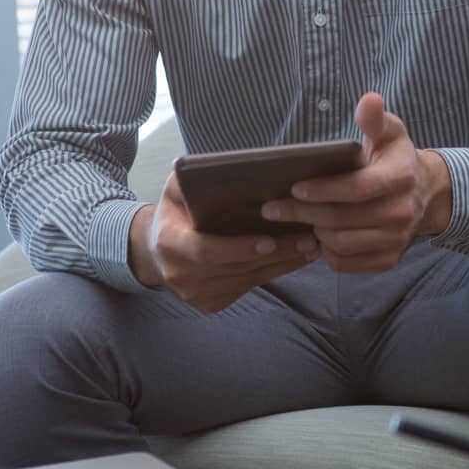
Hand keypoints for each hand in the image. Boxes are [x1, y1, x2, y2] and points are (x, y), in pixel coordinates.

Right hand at [127, 173, 320, 311]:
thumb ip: (192, 176)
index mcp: (170, 243)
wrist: (157, 250)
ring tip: (311, 245)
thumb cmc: (175, 210)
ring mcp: (194, 294)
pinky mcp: (210, 303)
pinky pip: (247, 288)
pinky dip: (273, 273)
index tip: (269, 241)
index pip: (206, 251)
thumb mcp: (176, 187)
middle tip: (308, 238)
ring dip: (282, 264)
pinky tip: (295, 258)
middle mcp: (180, 275)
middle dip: (275, 255)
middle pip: (235, 268)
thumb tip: (220, 165)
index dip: (238, 248)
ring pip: (247, 280)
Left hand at [259, 93, 452, 272]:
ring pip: (341, 244)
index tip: (294, 187)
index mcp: (400, 177)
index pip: (355, 189)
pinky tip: (318, 235)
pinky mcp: (388, 260)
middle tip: (274, 207)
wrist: (425, 193)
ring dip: (314, 231)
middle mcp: (402, 212)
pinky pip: (347, 264)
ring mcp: (396, 240)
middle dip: (303, 213)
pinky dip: (327, 252)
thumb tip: (369, 99)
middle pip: (341, 219)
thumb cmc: (396, 158)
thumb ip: (375, 118)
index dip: (321, 190)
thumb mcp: (389, 132)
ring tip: (300, 217)